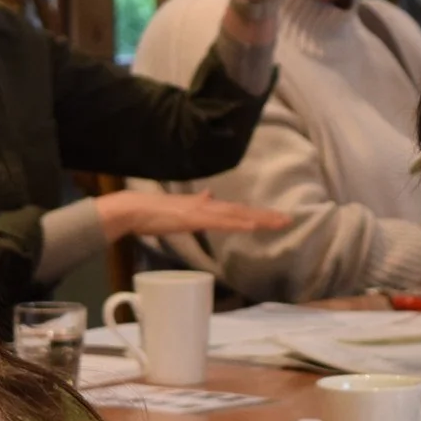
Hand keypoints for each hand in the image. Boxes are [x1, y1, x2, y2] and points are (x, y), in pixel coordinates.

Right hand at [96, 190, 291, 242]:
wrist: (133, 208)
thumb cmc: (152, 212)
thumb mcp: (179, 208)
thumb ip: (196, 202)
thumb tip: (210, 195)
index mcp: (205, 206)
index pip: (236, 210)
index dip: (256, 214)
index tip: (276, 217)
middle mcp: (207, 206)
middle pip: (242, 211)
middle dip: (265, 217)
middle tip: (288, 220)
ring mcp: (201, 212)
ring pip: (236, 215)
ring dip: (259, 219)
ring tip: (279, 222)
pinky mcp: (193, 218)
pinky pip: (220, 222)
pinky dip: (237, 223)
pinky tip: (251, 226)